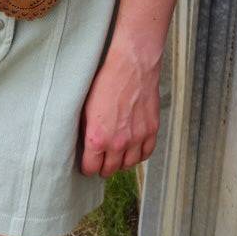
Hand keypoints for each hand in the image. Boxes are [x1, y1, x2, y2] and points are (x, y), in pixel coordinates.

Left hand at [78, 37, 160, 178]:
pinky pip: (146, 153)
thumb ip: (86, 131)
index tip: (87, 164)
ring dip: (121, 162)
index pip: (91, 168)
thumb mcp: (85, 108)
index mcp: (97, 138)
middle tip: (101, 161)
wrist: (131, 66)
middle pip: (110, 169)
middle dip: (104, 167)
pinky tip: (133, 150)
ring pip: (129, 164)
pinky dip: (139, 155)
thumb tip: (85, 144)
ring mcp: (137, 138)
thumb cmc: (106, 82)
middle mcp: (118, 143)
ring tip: (116, 156)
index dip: (88, 167)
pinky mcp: (151, 130)